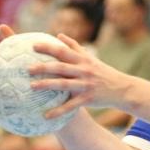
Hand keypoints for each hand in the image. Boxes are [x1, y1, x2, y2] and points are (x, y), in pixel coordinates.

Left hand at [17, 24, 131, 117]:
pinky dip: (59, 111)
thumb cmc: (104, 73)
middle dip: (43, 67)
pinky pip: (71, 106)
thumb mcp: (91, 58)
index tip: (33, 45)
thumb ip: (74, 46)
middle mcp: (84, 70)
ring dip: (47, 85)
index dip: (48, 47)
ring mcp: (86, 85)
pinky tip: (46, 115)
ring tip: (32, 86)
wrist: (123, 89)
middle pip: (61, 67)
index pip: (63, 51)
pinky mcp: (88, 99)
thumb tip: (59, 35)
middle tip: (27, 68)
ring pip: (64, 84)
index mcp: (83, 60)